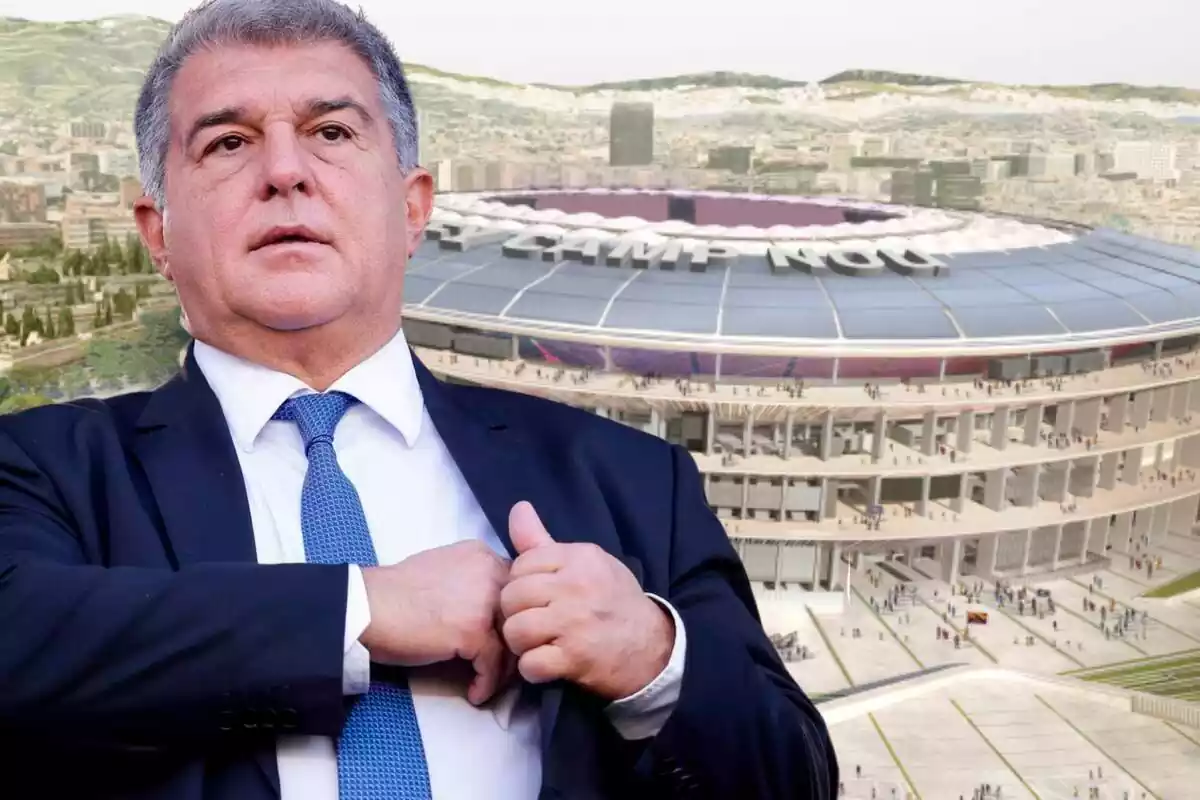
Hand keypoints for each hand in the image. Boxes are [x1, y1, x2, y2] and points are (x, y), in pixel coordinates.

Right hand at [360, 541, 512, 705]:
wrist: (367, 606)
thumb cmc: (395, 594)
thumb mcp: (443, 570)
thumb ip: (472, 581)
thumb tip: (490, 609)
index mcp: (482, 555)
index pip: (517, 589)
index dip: (511, 619)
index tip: (503, 640)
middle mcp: (489, 572)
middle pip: (520, 615)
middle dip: (512, 645)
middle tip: (500, 667)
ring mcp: (483, 601)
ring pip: (512, 642)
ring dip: (503, 669)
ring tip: (487, 682)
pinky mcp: (473, 630)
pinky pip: (493, 665)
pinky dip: (486, 683)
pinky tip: (474, 692)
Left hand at [499, 501, 673, 700]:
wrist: (654, 648)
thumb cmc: (616, 601)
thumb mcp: (588, 563)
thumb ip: (545, 541)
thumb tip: (518, 507)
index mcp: (578, 557)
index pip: (521, 565)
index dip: (520, 584)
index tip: (535, 598)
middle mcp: (576, 585)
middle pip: (512, 597)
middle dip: (515, 614)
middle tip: (532, 624)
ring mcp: (575, 622)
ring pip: (515, 629)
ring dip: (520, 644)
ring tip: (536, 645)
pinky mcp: (575, 658)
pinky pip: (530, 663)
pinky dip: (533, 670)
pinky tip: (545, 666)